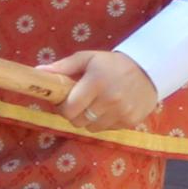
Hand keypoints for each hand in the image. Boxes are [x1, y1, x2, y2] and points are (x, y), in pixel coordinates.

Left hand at [42, 48, 159, 131]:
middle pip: (78, 122)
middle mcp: (110, 99)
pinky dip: (103, 123)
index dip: (62, 108)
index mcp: (96, 82)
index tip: (64, 101)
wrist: (149, 69)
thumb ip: (63, 67)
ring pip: (91, 128)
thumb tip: (38, 71)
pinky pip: (107, 130)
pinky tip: (108, 110)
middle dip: (73, 114)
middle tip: (78, 104)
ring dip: (88, 120)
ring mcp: (122, 112)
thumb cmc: (112, 64)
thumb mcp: (87, 58)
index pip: (69, 108)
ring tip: (94, 106)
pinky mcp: (131, 122)